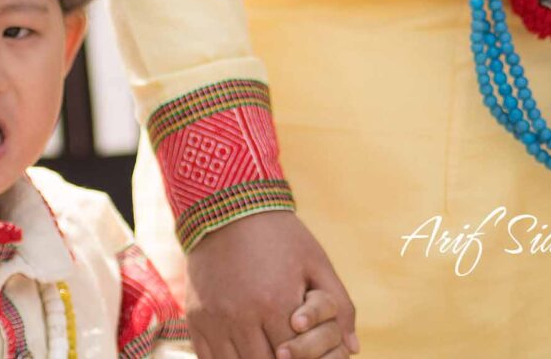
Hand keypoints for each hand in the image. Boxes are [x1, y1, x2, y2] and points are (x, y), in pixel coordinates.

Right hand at [183, 210, 357, 358]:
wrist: (225, 206)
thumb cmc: (279, 235)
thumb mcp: (317, 263)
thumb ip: (340, 307)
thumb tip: (354, 347)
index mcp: (276, 303)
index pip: (297, 357)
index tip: (308, 355)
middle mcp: (242, 315)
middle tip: (290, 354)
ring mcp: (215, 317)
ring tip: (268, 353)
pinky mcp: (196, 316)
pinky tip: (243, 355)